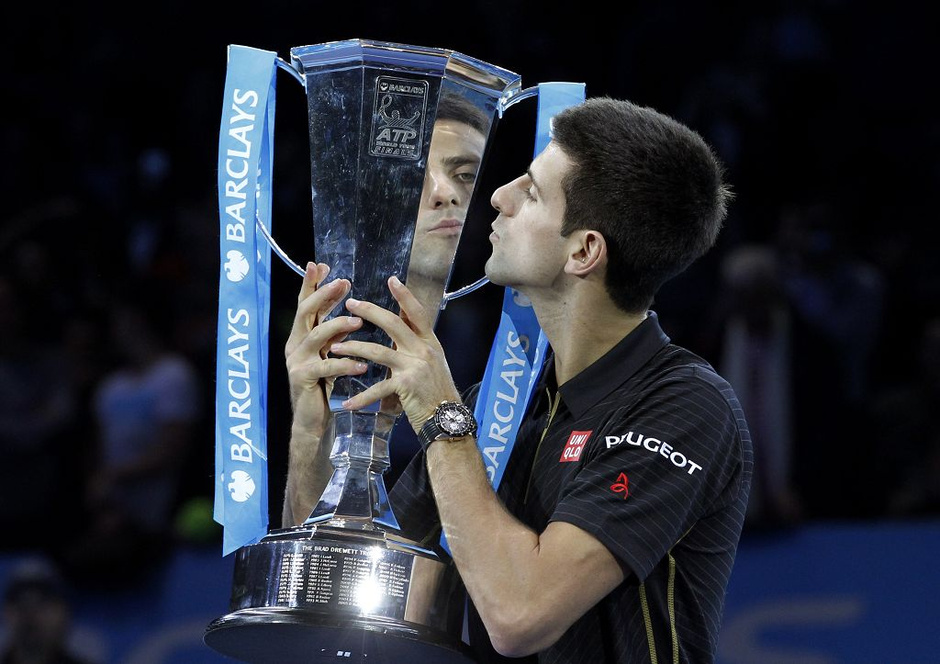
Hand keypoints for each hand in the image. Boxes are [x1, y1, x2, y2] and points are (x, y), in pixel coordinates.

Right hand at [285, 262, 367, 436]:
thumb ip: (335, 335)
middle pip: (305, 312)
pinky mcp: (303, 379)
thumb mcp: (330, 354)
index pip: (305, 304)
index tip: (322, 264)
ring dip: (337, 326)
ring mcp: (297, 361)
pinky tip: (362, 365)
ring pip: (315, 336)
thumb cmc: (324, 385)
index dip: (312, 284)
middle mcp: (295, 344)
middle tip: (343, 282)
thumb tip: (353, 313)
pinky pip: (325, 367)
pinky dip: (345, 364)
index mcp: (302, 336)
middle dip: (323, 295)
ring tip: (358, 322)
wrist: (312, 419)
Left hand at [330, 275, 460, 430]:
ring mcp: (414, 367)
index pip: (417, 312)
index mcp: (430, 342)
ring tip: (334, 349)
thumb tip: (401, 322)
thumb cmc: (437, 391)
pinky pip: (378, 388)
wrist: (447, 418)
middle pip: (393, 324)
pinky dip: (361, 398)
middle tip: (350, 304)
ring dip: (354, 349)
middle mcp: (423, 350)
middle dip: (369, 312)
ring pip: (379, 351)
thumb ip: (417, 343)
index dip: (404, 295)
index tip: (391, 279)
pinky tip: (347, 403)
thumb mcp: (432, 361)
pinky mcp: (406, 386)